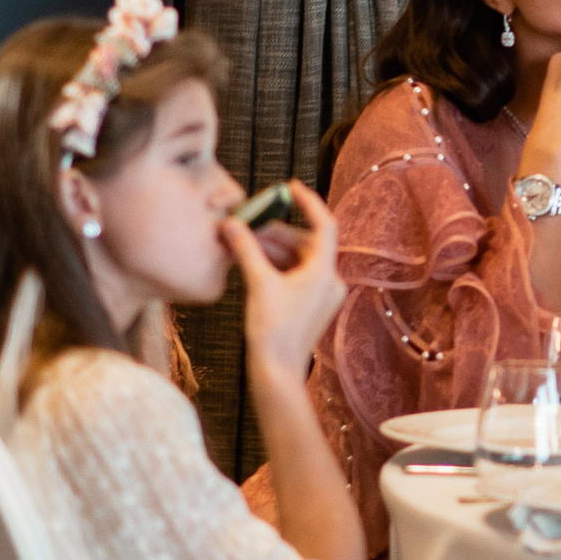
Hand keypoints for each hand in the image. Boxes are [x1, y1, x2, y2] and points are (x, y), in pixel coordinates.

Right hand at [224, 181, 345, 377]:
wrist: (276, 372)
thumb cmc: (272, 331)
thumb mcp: (257, 284)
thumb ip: (245, 249)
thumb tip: (230, 223)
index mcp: (325, 273)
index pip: (325, 226)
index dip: (309, 203)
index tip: (290, 187)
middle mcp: (329, 282)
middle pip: (304, 243)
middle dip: (274, 234)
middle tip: (245, 228)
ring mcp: (321, 295)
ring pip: (296, 259)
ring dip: (270, 250)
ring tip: (240, 246)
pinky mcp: (309, 305)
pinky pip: (293, 275)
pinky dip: (274, 266)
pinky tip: (250, 264)